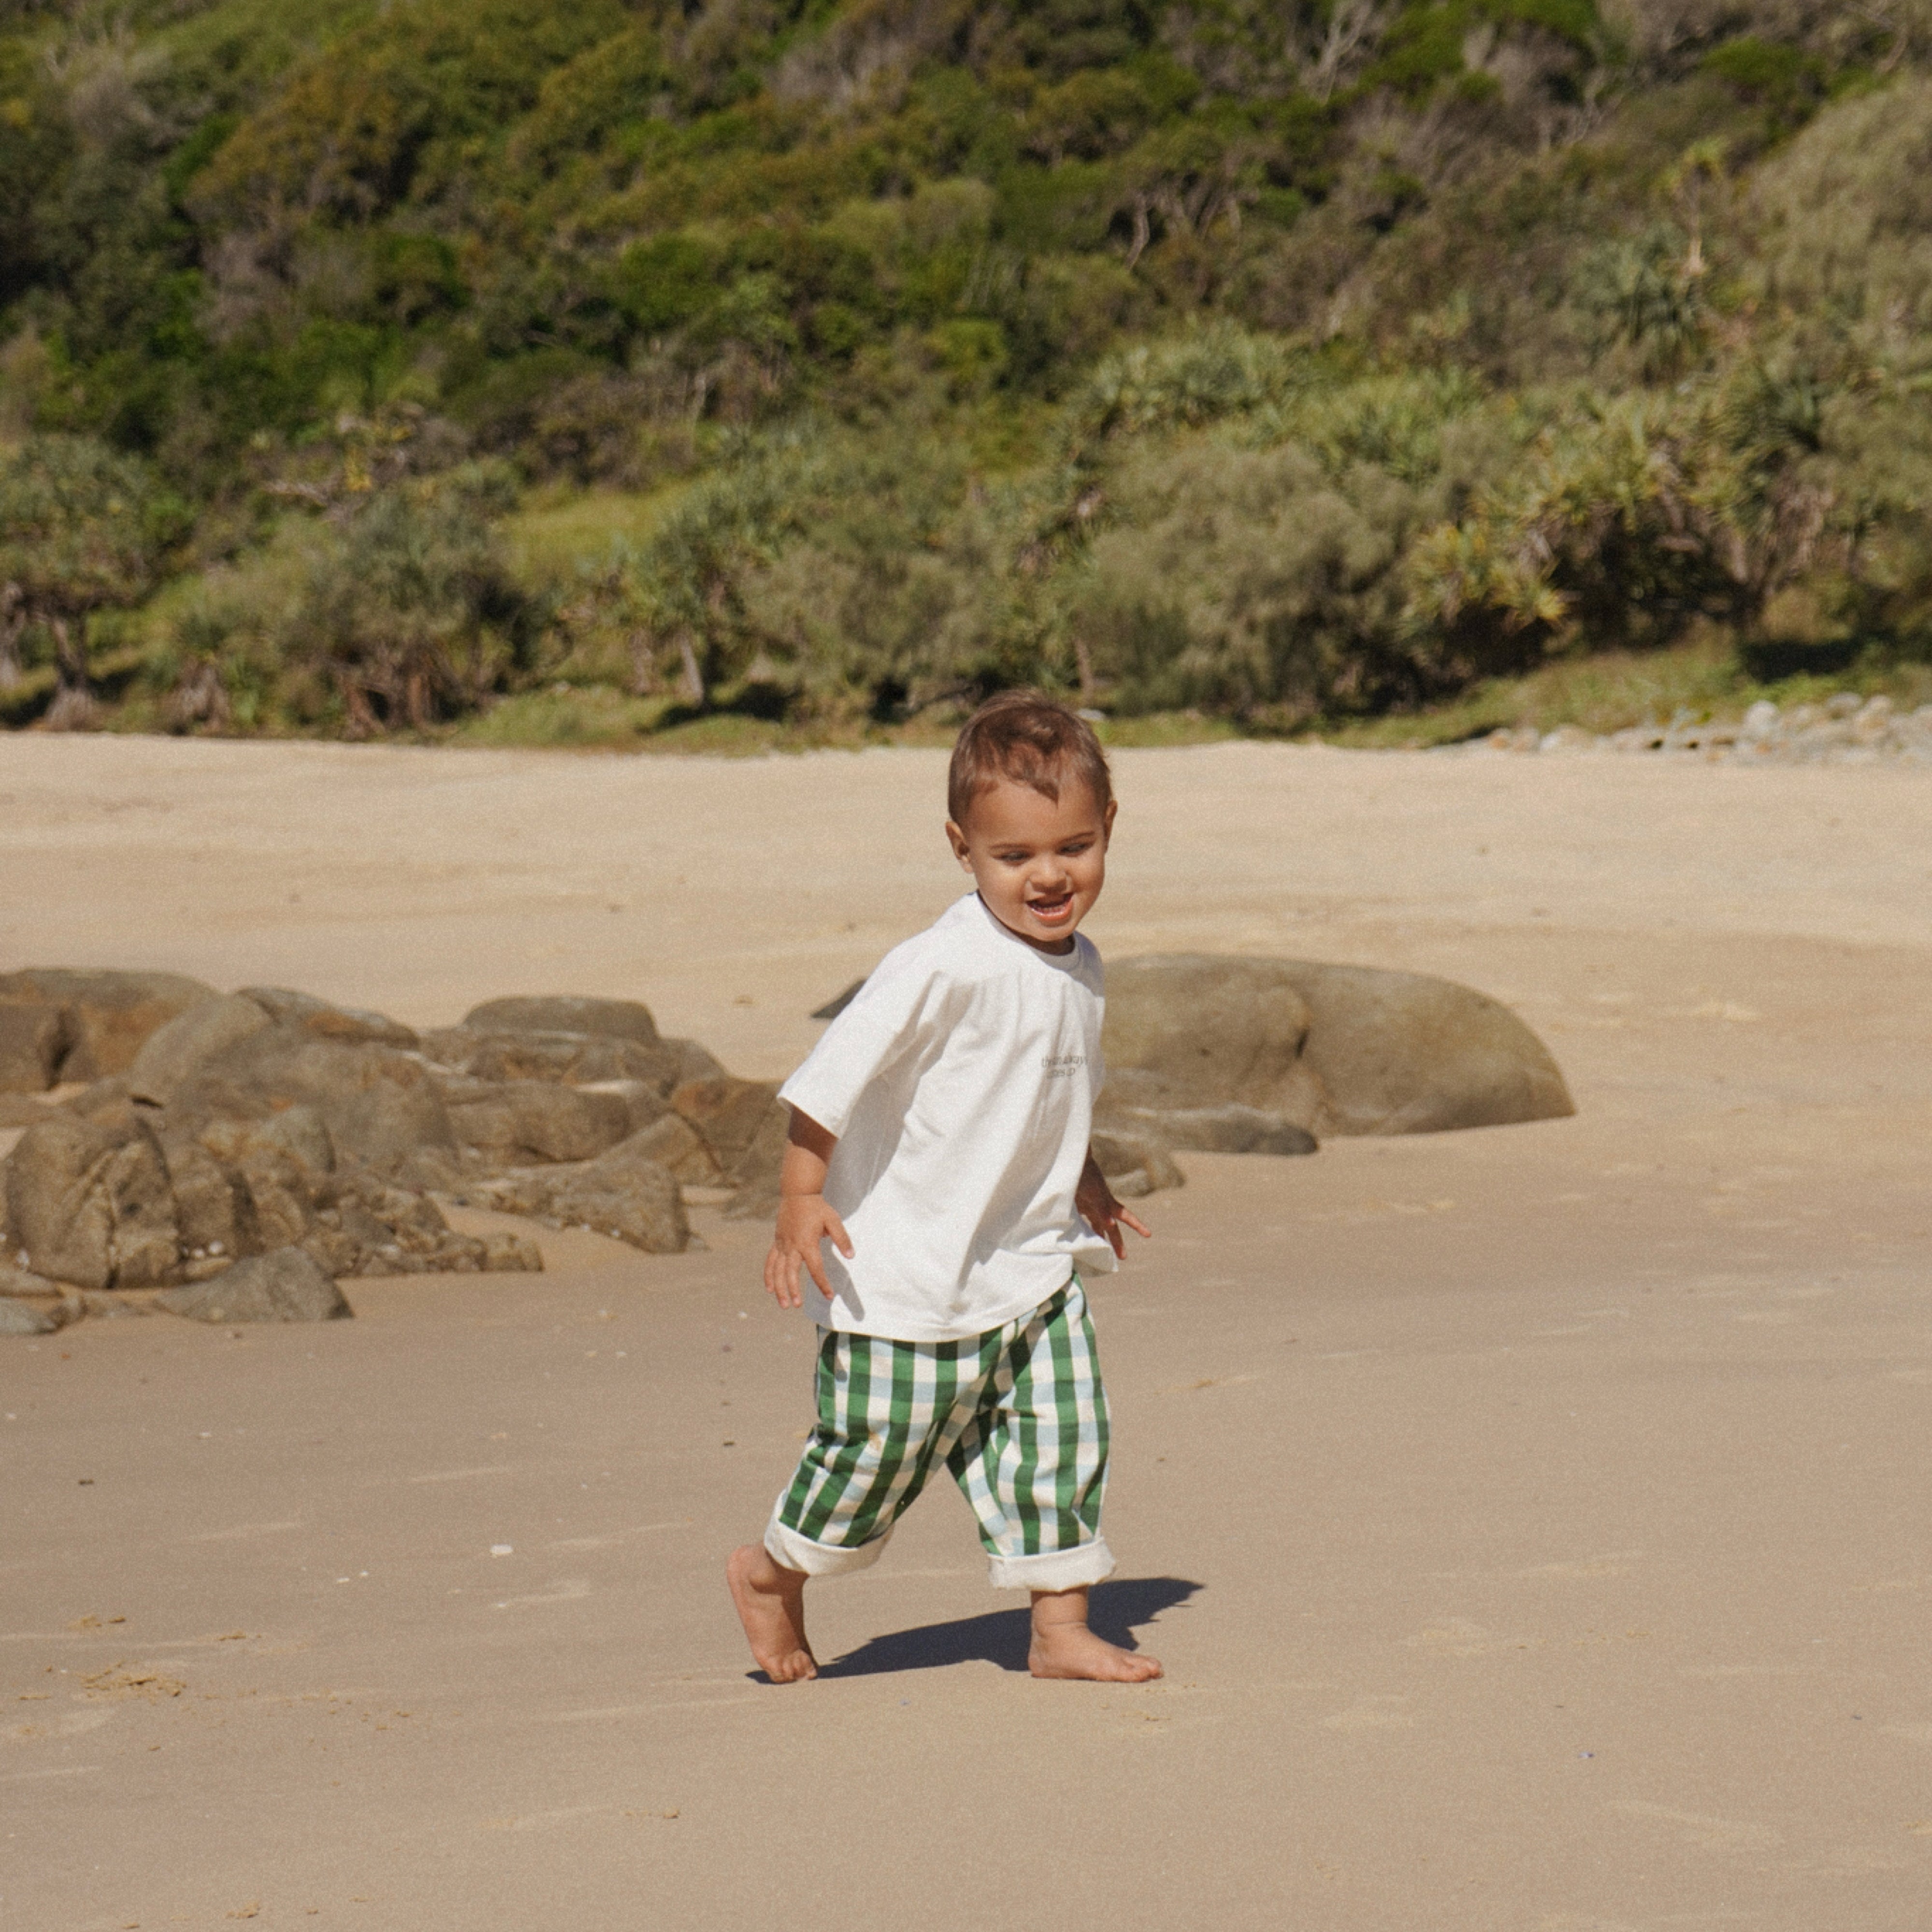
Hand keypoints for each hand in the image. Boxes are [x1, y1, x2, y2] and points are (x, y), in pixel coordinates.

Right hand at [764, 1193, 853, 1309]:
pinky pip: (770, 1261)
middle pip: (790, 1273)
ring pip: (777, 1270)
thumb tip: (851, 1256)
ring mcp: (782, 1244)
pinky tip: (769, 1288)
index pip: (816, 1269)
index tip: (829, 1295)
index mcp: (807, 1243)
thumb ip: (842, 1239)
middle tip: (796, 1305)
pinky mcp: (777, 1242)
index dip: (822, 1283)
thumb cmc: (818, 1208)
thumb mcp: (834, 1220)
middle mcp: (792, 1246)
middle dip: (793, 1290)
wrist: (798, 1193)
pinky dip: (768, 1275)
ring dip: (779, 1288)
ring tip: (783, 1304)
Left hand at [1077, 1157, 1151, 1260]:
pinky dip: (1083, 1230)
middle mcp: (1101, 1206)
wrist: (1071, 1163)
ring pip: (1097, 1226)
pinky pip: (1083, 1221)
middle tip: (1123, 1257)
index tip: (1148, 1234)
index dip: (1137, 1225)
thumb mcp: (1094, 1193)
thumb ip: (1102, 1209)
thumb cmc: (1085, 1176)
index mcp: (1109, 1203)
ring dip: (1100, 1238)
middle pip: (1111, 1228)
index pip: (1126, 1216)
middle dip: (1118, 1242)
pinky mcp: (1078, 1205)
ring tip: (1102, 1253)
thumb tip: (1111, 1225)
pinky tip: (1081, 1239)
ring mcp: (1090, 1206)